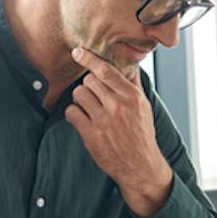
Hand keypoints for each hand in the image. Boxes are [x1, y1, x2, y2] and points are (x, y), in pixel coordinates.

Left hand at [66, 47, 172, 217]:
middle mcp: (118, 107)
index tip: (78, 52)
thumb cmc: (141, 134)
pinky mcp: (91, 135)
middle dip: (89, 85)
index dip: (90, 59)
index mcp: (132, 97)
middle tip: (95, 95)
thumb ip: (134, 84)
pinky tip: (82, 119)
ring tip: (89, 108)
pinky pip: (72, 113)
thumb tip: (129, 63)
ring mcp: (103, 121)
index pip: (106, 71)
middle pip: (89, 81)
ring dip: (81, 99)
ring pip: (79, 94)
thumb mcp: (144, 107)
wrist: (140, 165)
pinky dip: (74, 113)